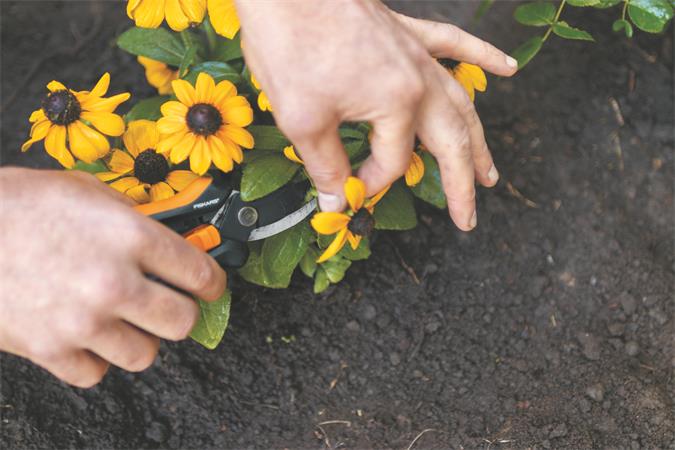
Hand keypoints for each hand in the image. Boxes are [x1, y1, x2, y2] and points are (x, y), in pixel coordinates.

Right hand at [0, 168, 226, 387]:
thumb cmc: (18, 204)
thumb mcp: (87, 191)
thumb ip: (133, 217)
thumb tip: (165, 236)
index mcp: (130, 236)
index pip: (200, 273)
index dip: (213, 282)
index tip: (211, 286)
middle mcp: (114, 283)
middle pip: (182, 322)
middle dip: (181, 313)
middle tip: (168, 304)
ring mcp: (83, 321)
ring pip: (145, 355)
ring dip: (139, 338)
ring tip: (123, 320)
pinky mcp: (50, 349)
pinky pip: (95, 373)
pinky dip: (95, 358)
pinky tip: (86, 336)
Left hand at [236, 0, 516, 230]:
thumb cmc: (290, 43)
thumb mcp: (302, 119)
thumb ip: (326, 167)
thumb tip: (337, 201)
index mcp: (397, 103)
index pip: (391, 162)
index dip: (368, 184)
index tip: (345, 192)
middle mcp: (417, 79)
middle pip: (449, 141)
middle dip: (460, 184)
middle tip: (468, 217)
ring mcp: (415, 53)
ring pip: (460, 101)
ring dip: (477, 139)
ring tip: (489, 172)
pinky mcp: (405, 31)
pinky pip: (454, 43)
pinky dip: (482, 56)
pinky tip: (507, 68)